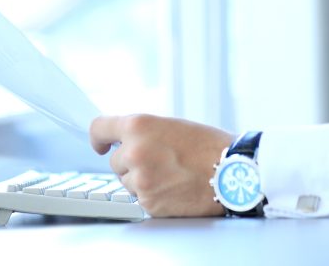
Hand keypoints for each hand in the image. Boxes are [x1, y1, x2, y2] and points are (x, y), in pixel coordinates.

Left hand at [90, 113, 233, 216]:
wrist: (230, 172)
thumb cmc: (208, 145)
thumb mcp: (170, 125)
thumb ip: (143, 132)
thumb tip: (124, 141)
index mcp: (138, 126)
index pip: (99, 128)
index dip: (98, 138)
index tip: (100, 144)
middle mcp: (134, 153)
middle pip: (115, 160)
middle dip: (132, 161)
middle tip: (160, 159)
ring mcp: (140, 180)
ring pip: (127, 181)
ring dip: (142, 179)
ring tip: (171, 173)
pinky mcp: (148, 203)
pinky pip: (141, 198)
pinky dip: (153, 194)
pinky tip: (174, 187)